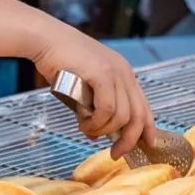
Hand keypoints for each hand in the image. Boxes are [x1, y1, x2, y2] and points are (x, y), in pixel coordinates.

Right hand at [30, 18, 155, 160]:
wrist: (46, 39)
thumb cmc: (60, 62)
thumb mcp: (83, 88)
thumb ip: (92, 109)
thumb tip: (95, 135)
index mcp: (124, 73)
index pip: (144, 105)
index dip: (148, 128)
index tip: (147, 145)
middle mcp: (124, 72)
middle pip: (137, 115)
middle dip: (128, 140)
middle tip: (115, 154)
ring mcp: (114, 72)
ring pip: (121, 116)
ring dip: (104, 131)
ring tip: (87, 130)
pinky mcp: (101, 74)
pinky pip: (107, 109)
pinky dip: (96, 122)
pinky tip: (84, 124)